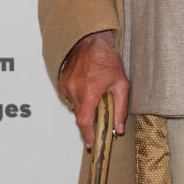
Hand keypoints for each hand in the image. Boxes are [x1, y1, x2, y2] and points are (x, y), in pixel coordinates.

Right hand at [57, 30, 129, 148]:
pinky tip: (87, 86)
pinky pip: (69, 97)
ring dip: (84, 106)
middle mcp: (75, 90)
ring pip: (74, 106)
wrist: (91, 41)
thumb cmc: (107, 59)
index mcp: (90, 92)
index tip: (91, 142)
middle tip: (99, 116)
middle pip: (80, 116)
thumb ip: (120, 108)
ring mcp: (66, 86)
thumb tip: (118, 128)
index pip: (84, 121)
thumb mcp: (121, 84)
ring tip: (95, 92)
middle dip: (89, 120)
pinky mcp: (62, 83)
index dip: (87, 135)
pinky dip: (78, 97)